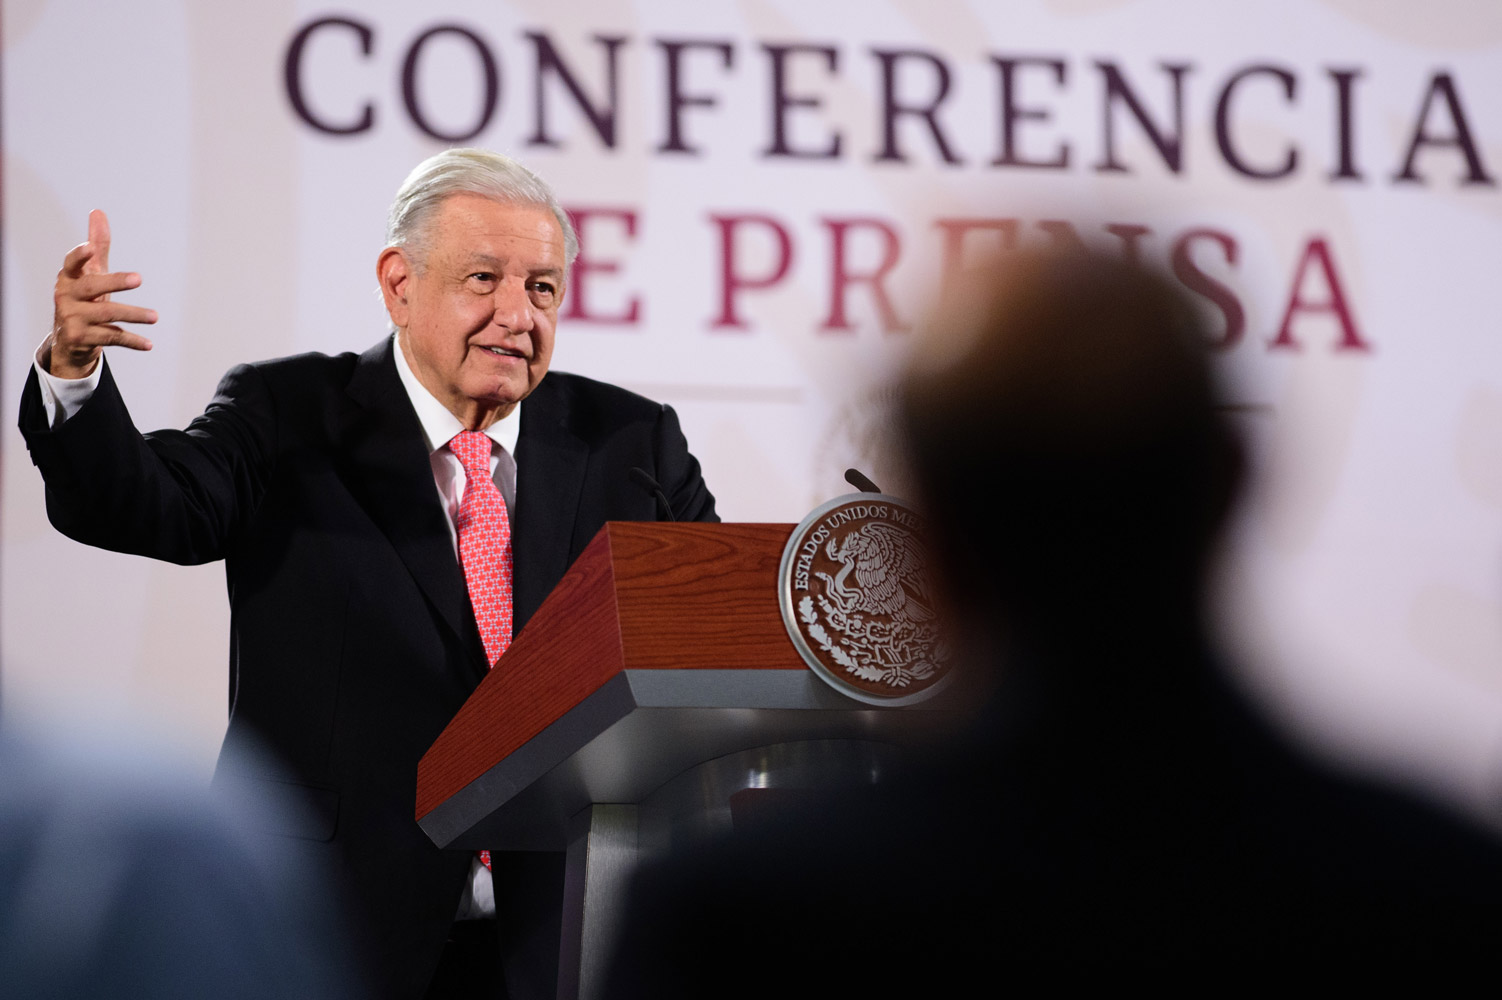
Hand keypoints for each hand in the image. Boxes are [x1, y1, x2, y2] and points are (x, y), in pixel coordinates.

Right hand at [47, 209, 157, 378]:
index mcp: (68, 277)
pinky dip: (132, 341)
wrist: (70, 340)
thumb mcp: (91, 273)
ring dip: (133, 314)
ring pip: (106, 313)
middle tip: (139, 278)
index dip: (80, 256)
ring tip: (155, 316)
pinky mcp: (80, 338)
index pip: (71, 263)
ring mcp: (71, 318)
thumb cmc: (84, 298)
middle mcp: (66, 296)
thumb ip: (97, 245)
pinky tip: (149, 344)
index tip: (91, 248)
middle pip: (92, 287)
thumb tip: (98, 212)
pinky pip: (111, 337)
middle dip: (115, 282)